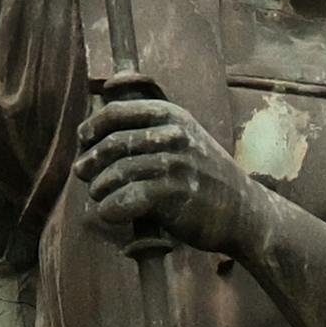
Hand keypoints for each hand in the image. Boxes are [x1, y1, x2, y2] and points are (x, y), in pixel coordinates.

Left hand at [74, 69, 243, 255]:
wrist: (243, 210)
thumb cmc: (205, 178)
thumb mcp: (184, 140)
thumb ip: (150, 132)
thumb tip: (97, 139)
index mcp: (172, 116)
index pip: (117, 112)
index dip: (93, 127)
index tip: (83, 140)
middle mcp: (173, 135)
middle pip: (113, 143)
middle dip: (91, 160)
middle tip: (82, 174)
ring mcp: (176, 164)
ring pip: (118, 172)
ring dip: (99, 187)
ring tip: (98, 195)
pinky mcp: (175, 194)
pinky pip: (128, 199)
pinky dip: (111, 208)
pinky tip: (109, 214)